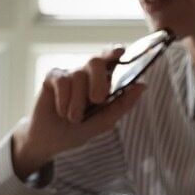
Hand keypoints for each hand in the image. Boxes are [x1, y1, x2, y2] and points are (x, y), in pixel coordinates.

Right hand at [11, 48, 145, 179]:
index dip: (116, 52)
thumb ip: (122, 104)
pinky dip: (64, 100)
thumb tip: (142, 85)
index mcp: (104, 79)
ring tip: (74, 118)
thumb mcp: (104, 121)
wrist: (51, 142)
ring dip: (78, 102)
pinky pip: (63, 81)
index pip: (112, 57)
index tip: (120, 53)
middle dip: (98, 80)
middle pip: (96, 61)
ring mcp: (70, 73)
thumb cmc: (78, 130)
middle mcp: (88, 73)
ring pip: (78, 75)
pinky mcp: (53, 77)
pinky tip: (62, 111)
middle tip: (97, 100)